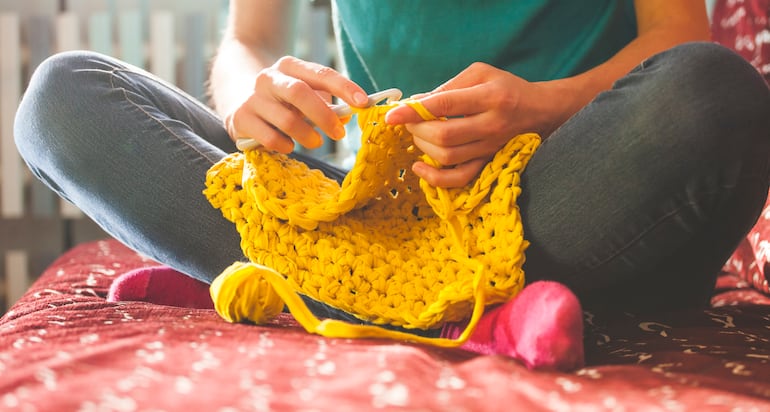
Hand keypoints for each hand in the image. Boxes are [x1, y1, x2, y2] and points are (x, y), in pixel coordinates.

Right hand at [226, 56, 368, 152]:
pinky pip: (271, 138)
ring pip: (287, 120)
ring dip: (307, 135)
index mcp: (289, 66)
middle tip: (339, 134)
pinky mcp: (241, 119)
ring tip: (315, 142)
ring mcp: (253, 98)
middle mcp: (269, 78)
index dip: (344, 87)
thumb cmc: (284, 102)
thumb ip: (327, 105)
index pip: (321, 73)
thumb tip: (346, 117)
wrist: (240, 102)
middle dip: (324, 116)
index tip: (363, 103)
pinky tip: (289, 146)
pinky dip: (286, 146)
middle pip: (300, 93)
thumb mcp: (306, 97)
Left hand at [386, 62, 551, 187]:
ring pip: (447, 157)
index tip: (392, 115)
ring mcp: (491, 148)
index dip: (413, 111)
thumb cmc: (506, 87)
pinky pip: (459, 179)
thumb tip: (413, 102)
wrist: (540, 111)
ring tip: (418, 134)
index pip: (444, 105)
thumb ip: (447, 87)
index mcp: (490, 96)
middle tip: (409, 121)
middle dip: (417, 129)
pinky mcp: (489, 163)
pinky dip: (435, 178)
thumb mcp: (480, 74)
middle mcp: (492, 124)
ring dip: (423, 146)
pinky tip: (420, 166)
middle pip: (444, 136)